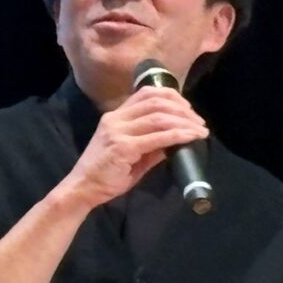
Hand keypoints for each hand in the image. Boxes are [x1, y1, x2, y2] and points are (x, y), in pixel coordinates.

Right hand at [63, 86, 208, 208]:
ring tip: (200, 130)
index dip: (172, 97)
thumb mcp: (132, 156)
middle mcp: (116, 118)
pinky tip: (190, 138)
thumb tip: (175, 141)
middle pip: (156, 102)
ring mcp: (118, 131)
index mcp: (116, 116)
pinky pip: (157, 137)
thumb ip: (151, 146)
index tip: (188, 108)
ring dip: (184, 122)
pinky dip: (178, 135)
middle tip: (199, 122)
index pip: (146, 94)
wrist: (82, 188)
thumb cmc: (106, 175)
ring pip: (159, 117)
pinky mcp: (123, 147)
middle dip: (183, 110)